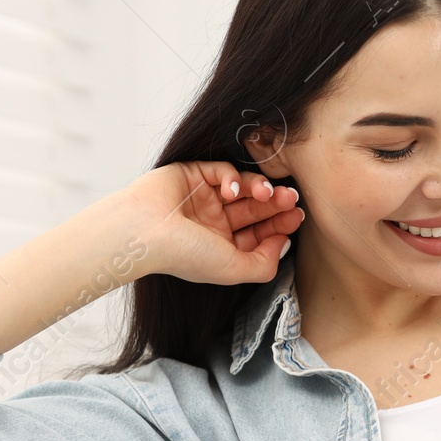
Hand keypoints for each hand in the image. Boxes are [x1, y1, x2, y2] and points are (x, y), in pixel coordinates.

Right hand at [125, 161, 302, 284]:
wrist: (144, 231)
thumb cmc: (184, 255)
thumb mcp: (234, 269)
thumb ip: (264, 264)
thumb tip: (283, 244)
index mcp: (221, 247)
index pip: (259, 234)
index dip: (280, 226)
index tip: (296, 218)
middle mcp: (214, 223)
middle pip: (255, 210)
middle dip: (276, 204)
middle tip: (292, 199)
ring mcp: (203, 199)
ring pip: (243, 188)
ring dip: (259, 188)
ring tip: (268, 193)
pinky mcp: (192, 175)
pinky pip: (221, 171)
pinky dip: (232, 177)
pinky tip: (232, 190)